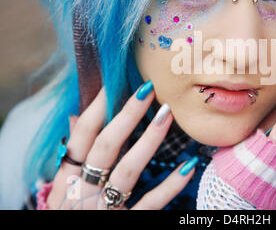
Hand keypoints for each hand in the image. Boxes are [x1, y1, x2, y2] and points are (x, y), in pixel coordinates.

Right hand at [46, 82, 196, 209]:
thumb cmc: (71, 215)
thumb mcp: (61, 190)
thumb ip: (71, 157)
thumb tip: (76, 117)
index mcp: (66, 181)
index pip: (80, 139)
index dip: (95, 110)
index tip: (113, 85)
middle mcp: (83, 193)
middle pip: (105, 148)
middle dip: (126, 116)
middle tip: (148, 90)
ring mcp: (105, 209)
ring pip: (128, 171)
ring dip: (149, 140)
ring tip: (167, 114)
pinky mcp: (126, 226)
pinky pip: (151, 204)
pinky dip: (170, 184)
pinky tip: (189, 164)